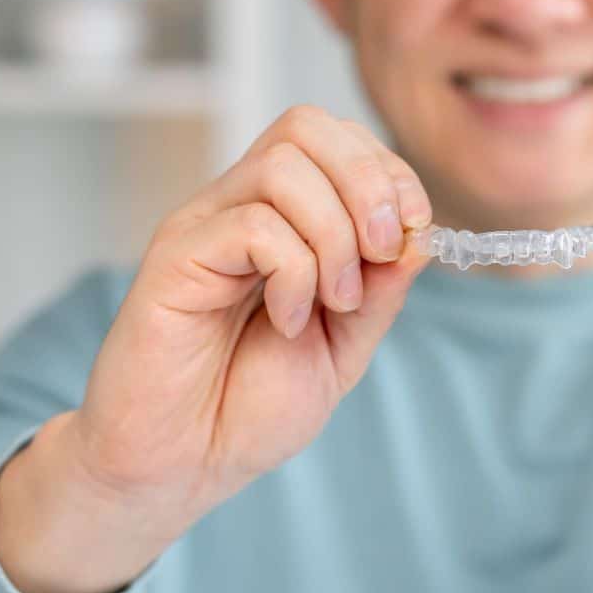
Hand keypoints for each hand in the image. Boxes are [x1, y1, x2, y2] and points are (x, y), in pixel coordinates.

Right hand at [0, 107, 432, 592]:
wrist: (183, 465)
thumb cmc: (251, 405)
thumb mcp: (345, 345)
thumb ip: (382, 289)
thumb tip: (418, 232)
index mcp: (283, 218)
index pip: (338, 139)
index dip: (389, 172)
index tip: (412, 235)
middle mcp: (239, 207)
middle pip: (306, 126)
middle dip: (369, 182)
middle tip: (381, 257)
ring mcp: (203, 227)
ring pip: (283, 167)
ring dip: (334, 235)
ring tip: (333, 301)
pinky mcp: (174, 258)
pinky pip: (251, 225)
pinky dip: (293, 272)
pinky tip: (286, 321)